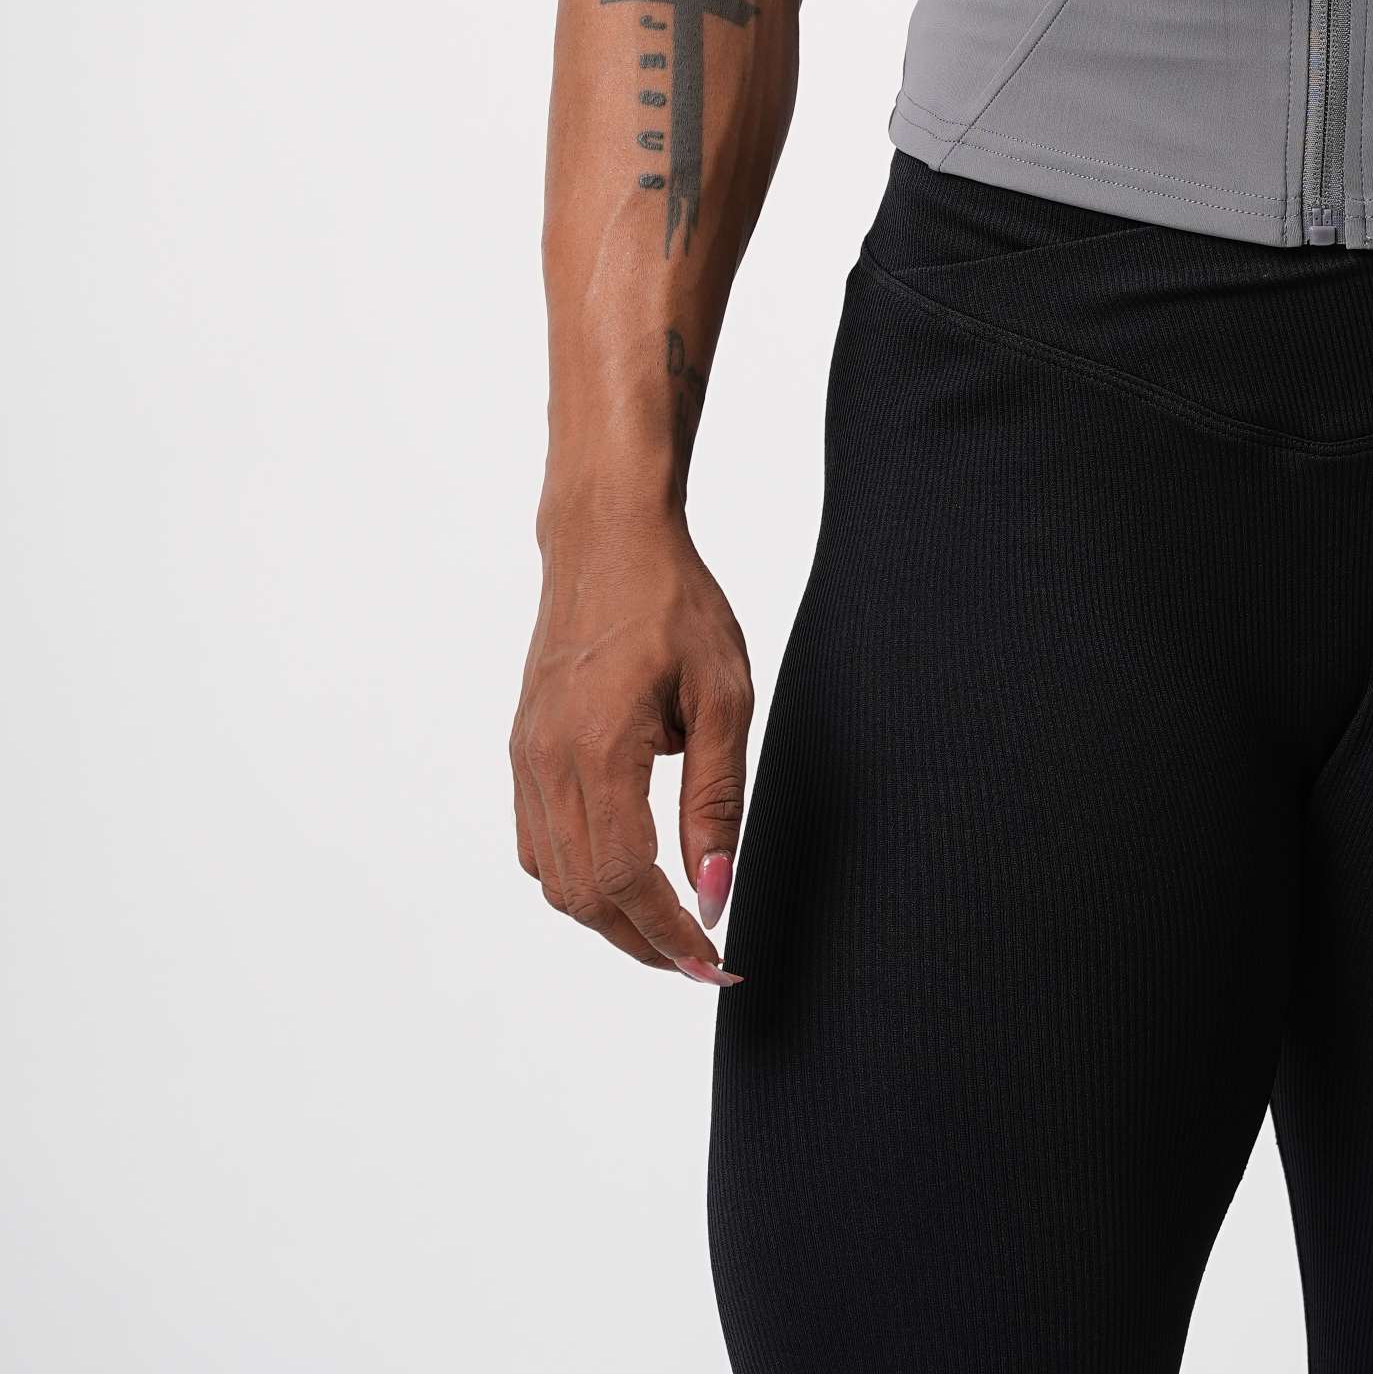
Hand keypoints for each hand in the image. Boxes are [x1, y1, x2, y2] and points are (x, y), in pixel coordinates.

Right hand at [511, 510, 754, 980]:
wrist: (607, 538)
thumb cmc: (674, 603)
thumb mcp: (723, 696)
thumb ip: (716, 800)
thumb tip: (714, 890)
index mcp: (598, 749)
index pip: (623, 880)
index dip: (668, 934)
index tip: (713, 960)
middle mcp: (547, 762)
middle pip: (582, 895)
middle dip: (641, 941)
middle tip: (699, 958)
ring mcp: (527, 757)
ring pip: (553, 878)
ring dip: (608, 916)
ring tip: (668, 924)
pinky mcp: (524, 747)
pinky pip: (538, 841)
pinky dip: (577, 874)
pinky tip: (623, 869)